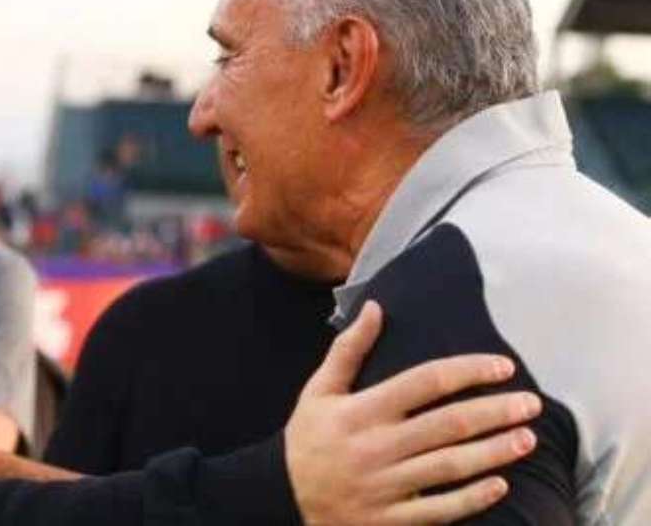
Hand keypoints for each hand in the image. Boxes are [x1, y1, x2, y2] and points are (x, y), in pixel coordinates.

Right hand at [285, 301, 540, 524]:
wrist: (281, 497)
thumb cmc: (308, 438)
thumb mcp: (319, 390)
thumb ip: (348, 349)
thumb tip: (376, 307)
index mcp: (361, 411)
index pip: (425, 382)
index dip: (468, 371)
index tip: (502, 366)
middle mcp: (376, 446)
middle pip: (448, 425)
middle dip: (495, 412)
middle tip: (531, 404)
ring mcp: (384, 486)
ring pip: (450, 466)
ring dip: (494, 452)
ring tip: (527, 439)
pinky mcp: (389, 519)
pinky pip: (439, 510)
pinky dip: (472, 498)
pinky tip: (500, 484)